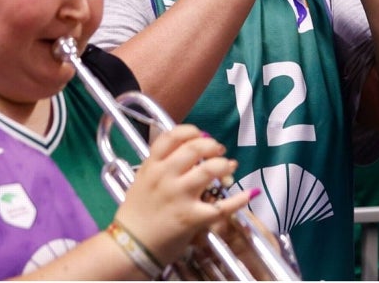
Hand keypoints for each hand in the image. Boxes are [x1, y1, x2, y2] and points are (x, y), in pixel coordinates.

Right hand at [115, 123, 250, 264]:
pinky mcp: (193, 217)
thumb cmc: (138, 213)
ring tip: (229, 167)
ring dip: (225, 165)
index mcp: (152, 166)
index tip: (200, 135)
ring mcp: (180, 196)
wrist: (129, 248)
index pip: (172, 136)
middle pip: (195, 148)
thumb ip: (161, 162)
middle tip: (219, 150)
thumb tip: (191, 145)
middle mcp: (166, 177)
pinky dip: (240, 199)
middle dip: (213, 145)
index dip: (191, 131)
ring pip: (211, 169)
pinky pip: (222, 206)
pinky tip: (249, 193)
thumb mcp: (142, 180)